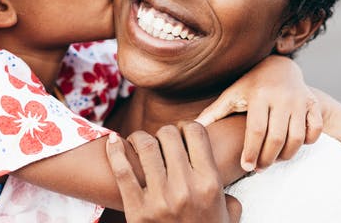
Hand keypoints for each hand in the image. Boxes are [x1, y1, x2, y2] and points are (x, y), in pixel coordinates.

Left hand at [105, 122, 239, 222]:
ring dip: (140, 138)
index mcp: (210, 183)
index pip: (196, 132)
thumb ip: (227, 191)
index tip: (182, 134)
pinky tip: (113, 141)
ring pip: (145, 146)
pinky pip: (122, 170)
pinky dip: (114, 151)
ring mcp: (159, 198)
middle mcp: (186, 187)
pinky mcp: (136, 210)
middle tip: (161, 142)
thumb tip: (220, 173)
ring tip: (139, 143)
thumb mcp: (228, 216)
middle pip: (169, 135)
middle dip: (164, 133)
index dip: (187, 127)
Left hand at [195, 56, 322, 171]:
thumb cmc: (250, 86)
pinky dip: (306, 142)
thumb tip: (190, 129)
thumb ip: (213, 112)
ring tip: (273, 160)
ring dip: (285, 155)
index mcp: (259, 95)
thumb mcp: (232, 95)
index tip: (245, 166)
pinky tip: (292, 146)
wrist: (280, 67)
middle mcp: (281, 97)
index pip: (256, 130)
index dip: (251, 151)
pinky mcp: (314, 104)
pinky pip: (315, 130)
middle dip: (267, 158)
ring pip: (296, 137)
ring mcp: (300, 101)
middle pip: (276, 138)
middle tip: (258, 168)